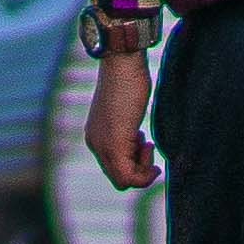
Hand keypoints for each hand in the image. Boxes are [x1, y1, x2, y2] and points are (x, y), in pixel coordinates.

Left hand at [87, 47, 159, 191]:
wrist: (122, 64)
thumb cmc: (128, 81)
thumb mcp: (125, 113)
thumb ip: (126, 132)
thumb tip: (135, 141)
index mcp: (96, 137)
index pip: (113, 168)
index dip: (134, 163)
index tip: (144, 144)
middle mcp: (95, 145)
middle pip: (118, 178)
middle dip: (139, 169)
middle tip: (147, 146)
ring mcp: (102, 146)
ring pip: (122, 180)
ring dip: (142, 169)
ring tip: (146, 143)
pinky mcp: (114, 144)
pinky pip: (127, 176)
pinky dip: (143, 172)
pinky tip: (149, 147)